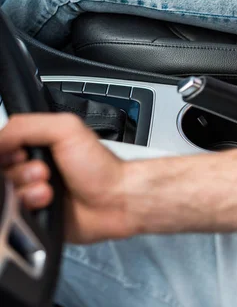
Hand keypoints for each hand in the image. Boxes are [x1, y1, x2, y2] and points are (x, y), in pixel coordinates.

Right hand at [0, 114, 130, 243]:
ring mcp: (31, 194)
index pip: (2, 148)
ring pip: (4, 194)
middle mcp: (31, 169)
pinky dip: (27, 208)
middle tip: (44, 171)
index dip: (6, 153)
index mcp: (37, 146)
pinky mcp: (34, 217)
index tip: (20, 154)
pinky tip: (48, 202)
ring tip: (50, 189)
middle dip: (18, 172)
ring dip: (24, 190)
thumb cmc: (101, 166)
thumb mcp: (65, 129)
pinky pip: (12, 215)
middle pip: (2, 172)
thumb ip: (25, 126)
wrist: (117, 200)